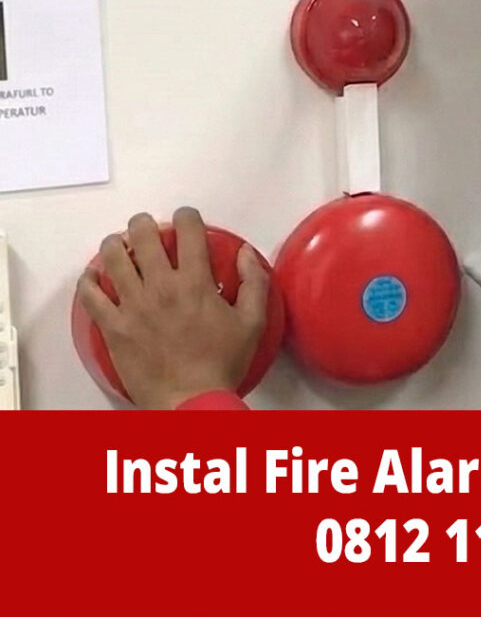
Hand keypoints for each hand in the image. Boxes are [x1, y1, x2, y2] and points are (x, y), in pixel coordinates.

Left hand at [76, 208, 268, 409]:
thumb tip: (246, 253)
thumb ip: (255, 283)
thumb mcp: (253, 323)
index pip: (188, 231)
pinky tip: (95, 277)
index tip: (187, 219)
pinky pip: (90, 295)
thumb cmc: (222, 363)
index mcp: (196, 283)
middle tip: (148, 228)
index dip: (187, 216)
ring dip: (115, 244)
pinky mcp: (113, 326)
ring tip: (120, 245)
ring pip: (112, 258)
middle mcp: (161, 287)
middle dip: (145, 223)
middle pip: (143, 236)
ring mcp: (133, 306)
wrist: (190, 400)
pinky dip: (89, 280)